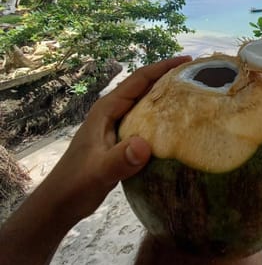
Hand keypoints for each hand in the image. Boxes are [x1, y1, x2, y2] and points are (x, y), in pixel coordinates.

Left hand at [40, 55, 191, 226]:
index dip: (163, 67)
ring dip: (167, 97)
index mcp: (107, 109)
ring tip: (194, 95)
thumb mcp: (99, 172)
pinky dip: (163, 118)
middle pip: (144, 87)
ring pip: (146, 104)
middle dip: (169, 77)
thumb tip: (145, 145)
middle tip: (198, 76)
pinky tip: (178, 126)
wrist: (60, 203)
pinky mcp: (121, 141)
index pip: (138, 80)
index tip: (187, 60)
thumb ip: (120, 159)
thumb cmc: (75, 184)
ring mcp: (116, 126)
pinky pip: (147, 122)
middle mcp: (112, 112)